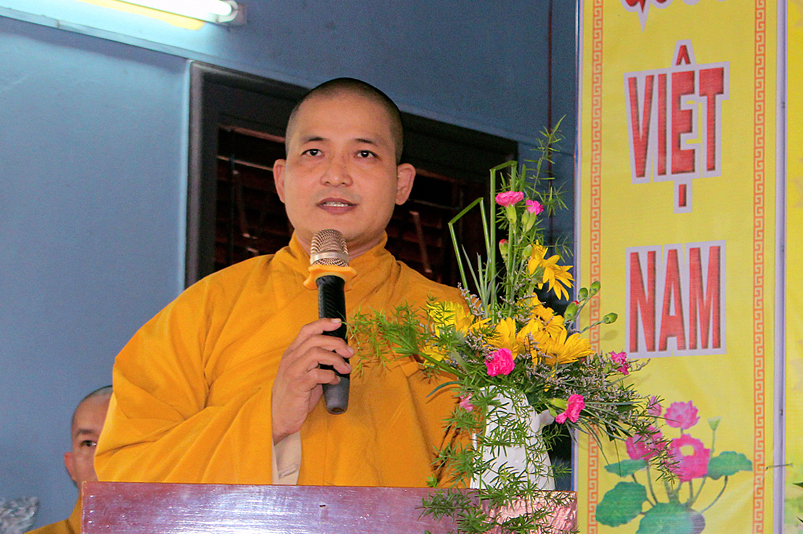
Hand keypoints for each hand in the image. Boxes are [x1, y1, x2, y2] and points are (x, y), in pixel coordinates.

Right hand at [271, 318, 352, 442]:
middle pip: (316, 340)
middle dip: (336, 343)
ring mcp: (292, 371)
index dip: (323, 323)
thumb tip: (341, 352)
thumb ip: (318, 361)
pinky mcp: (297, 386)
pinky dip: (330, 376)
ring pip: (317, 353)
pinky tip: (334, 381)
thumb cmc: (297, 395)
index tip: (338, 323)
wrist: (281, 417)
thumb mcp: (305, 372)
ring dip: (336, 359)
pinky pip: (317, 374)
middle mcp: (291, 359)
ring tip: (346, 369)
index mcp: (292, 353)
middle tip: (349, 353)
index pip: (307, 330)